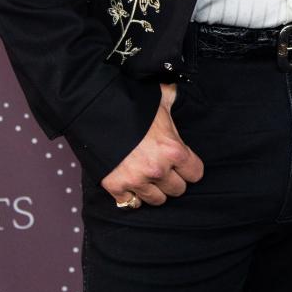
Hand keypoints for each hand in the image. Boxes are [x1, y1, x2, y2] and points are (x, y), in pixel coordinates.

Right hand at [100, 83, 203, 207]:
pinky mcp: (116, 187)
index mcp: (174, 150)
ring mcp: (137, 181)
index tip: (182, 162)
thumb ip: (173, 98)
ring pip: (157, 200)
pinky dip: (131, 195)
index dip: (190, 167)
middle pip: (178, 189)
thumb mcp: (160, 98)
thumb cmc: (132, 104)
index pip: (196, 173)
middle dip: (172, 179)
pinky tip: (131, 183)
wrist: (95, 112)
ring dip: (154, 190)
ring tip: (148, 176)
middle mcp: (158, 169)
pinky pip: (130, 203)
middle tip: (164, 168)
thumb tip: (177, 88)